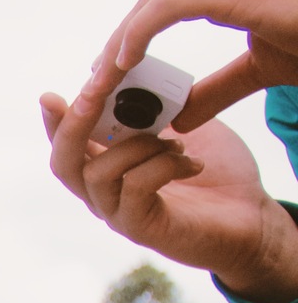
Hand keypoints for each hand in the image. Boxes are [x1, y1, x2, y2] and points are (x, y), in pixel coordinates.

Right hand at [41, 89, 297, 302]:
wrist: (251, 217)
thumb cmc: (215, 172)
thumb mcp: (182, 125)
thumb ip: (152, 106)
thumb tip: (125, 75)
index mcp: (106, 168)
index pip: (66, 145)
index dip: (55, 121)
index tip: (50, 95)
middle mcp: (103, 194)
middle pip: (63, 163)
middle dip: (72, 126)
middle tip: (90, 95)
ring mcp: (118, 213)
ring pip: (98, 173)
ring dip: (138, 146)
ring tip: (178, 143)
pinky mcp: (140, 227)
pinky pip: (135, 186)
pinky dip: (164, 165)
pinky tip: (193, 164)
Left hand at [85, 0, 297, 130]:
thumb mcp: (262, 68)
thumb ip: (219, 88)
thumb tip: (180, 118)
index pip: (165, 5)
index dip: (132, 37)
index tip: (110, 74)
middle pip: (151, 3)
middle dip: (116, 43)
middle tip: (93, 86)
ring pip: (151, 3)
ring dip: (119, 44)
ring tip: (100, 84)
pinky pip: (167, 6)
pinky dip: (139, 34)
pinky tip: (122, 65)